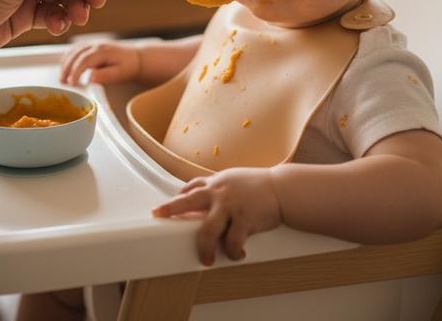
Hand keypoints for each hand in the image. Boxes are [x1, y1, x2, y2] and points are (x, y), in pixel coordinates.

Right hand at [60, 40, 140, 85]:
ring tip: (62, 77)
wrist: (135, 58)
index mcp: (103, 51)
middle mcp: (96, 44)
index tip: (70, 83)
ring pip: (73, 50)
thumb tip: (90, 78)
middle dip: (67, 68)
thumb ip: (105, 76)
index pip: (84, 60)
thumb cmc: (128, 67)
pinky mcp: (90, 45)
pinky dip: (68, 58)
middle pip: (76, 53)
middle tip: (62, 82)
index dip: (75, 71)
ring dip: (65, 63)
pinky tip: (65, 68)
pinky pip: (75, 49)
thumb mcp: (119, 74)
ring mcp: (92, 43)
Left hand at [152, 167, 282, 265]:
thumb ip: (220, 188)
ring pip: (208, 230)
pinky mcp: (244, 220)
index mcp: (217, 183)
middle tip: (158, 216)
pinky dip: (233, 252)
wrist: (283, 188)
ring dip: (204, 248)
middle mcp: (219, 193)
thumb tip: (205, 199)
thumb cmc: (260, 186)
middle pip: (188, 201)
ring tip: (205, 261)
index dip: (177, 197)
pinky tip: (238, 255)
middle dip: (170, 209)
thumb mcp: (235, 180)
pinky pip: (233, 242)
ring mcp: (230, 206)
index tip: (164, 207)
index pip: (191, 187)